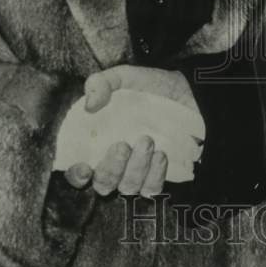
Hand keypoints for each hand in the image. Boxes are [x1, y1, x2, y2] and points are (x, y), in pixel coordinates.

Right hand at [62, 66, 198, 196]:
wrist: (189, 93)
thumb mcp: (124, 77)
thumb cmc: (150, 88)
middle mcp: (114, 162)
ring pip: (128, 186)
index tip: (85, 168)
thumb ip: (101, 83)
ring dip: (136, 167)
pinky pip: (152, 189)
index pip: (78, 170)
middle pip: (102, 183)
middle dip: (110, 168)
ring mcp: (136, 172)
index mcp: (97, 141)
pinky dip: (155, 175)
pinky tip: (161, 155)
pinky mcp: (158, 176)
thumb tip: (89, 104)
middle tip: (123, 145)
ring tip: (147, 140)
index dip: (76, 175)